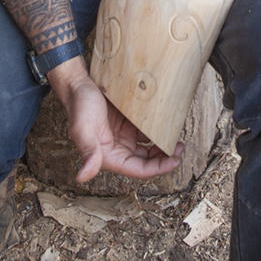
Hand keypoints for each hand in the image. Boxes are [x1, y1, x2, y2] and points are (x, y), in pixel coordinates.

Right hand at [50, 60, 182, 182]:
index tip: (175, 161)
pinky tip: (167, 123)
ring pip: (148, 147)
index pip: (139, 170)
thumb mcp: (83, 130)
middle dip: (165, 158)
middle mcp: (118, 149)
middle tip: (181, 148)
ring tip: (178, 137)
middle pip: (147, 161)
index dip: (158, 168)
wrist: (80, 84)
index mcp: (109, 157)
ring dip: (162, 146)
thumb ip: (88, 153)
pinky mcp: (128, 122)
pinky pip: (147, 130)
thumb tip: (82, 176)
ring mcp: (124, 135)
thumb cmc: (80, 107)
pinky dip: (157, 129)